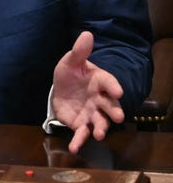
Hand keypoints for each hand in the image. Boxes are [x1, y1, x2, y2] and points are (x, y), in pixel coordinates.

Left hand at [52, 31, 125, 152]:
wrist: (63, 90)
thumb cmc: (71, 74)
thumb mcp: (71, 62)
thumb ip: (79, 52)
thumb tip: (86, 34)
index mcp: (100, 82)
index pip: (109, 83)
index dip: (113, 86)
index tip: (118, 90)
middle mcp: (100, 99)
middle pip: (110, 106)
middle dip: (114, 111)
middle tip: (118, 116)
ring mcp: (92, 113)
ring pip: (99, 122)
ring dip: (100, 128)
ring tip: (99, 134)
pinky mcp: (81, 124)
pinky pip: (81, 133)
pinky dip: (79, 141)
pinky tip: (74, 148)